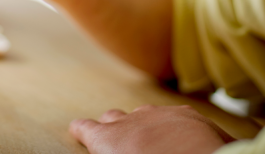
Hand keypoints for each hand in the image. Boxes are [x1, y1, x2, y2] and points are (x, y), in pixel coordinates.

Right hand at [69, 105, 234, 153]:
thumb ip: (113, 151)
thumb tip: (113, 149)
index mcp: (108, 139)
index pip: (85, 128)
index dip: (81, 131)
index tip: (79, 132)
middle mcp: (129, 120)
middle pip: (112, 117)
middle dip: (112, 126)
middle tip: (118, 142)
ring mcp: (158, 113)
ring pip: (144, 114)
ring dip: (144, 126)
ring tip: (153, 143)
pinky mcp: (186, 113)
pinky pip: (173, 116)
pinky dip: (173, 126)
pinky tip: (183, 140)